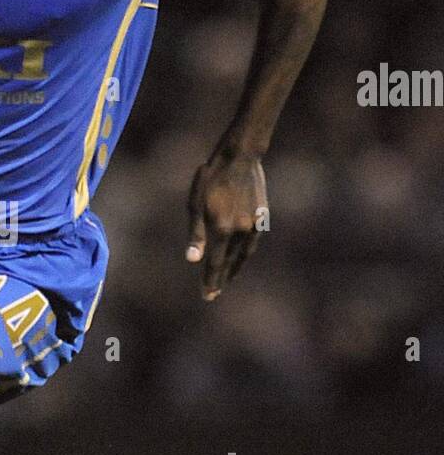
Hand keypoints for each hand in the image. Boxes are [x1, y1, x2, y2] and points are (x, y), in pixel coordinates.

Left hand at [186, 152, 267, 300]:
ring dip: (234, 269)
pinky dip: (245, 254)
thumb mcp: (195, 204)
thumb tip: (192, 260)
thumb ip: (195, 234)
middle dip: (221, 279)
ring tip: (227, 279)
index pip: (215, 264)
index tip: (207, 296)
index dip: (210, 281)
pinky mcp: (262, 218)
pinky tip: (241, 256)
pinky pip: (252, 243)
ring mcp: (254, 225)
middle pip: (230, 263)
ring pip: (244, 255)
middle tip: (214, 293)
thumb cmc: (210, 179)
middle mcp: (241, 231)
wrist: (240, 157)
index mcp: (222, 229)